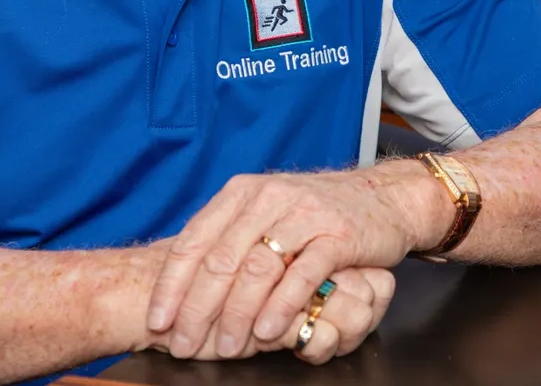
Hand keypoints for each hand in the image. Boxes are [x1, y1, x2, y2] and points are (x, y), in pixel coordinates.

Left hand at [146, 164, 439, 359]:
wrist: (382, 198)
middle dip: (197, 309)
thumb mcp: (266, 212)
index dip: (171, 285)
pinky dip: (280, 306)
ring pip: (257, 268)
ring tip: (227, 347)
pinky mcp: (337, 234)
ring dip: (236, 314)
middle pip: (220, 259)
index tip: (158, 322)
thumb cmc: (316, 213)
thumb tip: (178, 282)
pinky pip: (301, 274)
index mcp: (241, 193)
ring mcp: (303, 214)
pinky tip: (267, 331)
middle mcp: (268, 198)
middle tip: (184, 345)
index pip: (193, 241)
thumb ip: (228, 236)